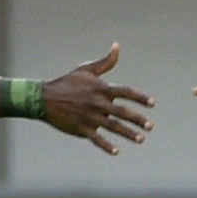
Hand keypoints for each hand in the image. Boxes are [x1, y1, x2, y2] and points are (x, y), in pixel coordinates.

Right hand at [40, 43, 157, 153]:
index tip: (153, 103)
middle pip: (122, 111)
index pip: (125, 92)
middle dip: (138, 119)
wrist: (44, 98)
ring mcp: (89, 116)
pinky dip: (106, 145)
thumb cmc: (67, 83)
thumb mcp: (86, 70)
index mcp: (100, 88)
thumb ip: (105, 62)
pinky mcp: (81, 127)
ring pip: (112, 126)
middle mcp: (97, 102)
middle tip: (151, 126)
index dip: (140, 97)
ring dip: (128, 133)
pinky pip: (96, 138)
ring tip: (141, 139)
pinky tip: (116, 151)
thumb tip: (117, 46)